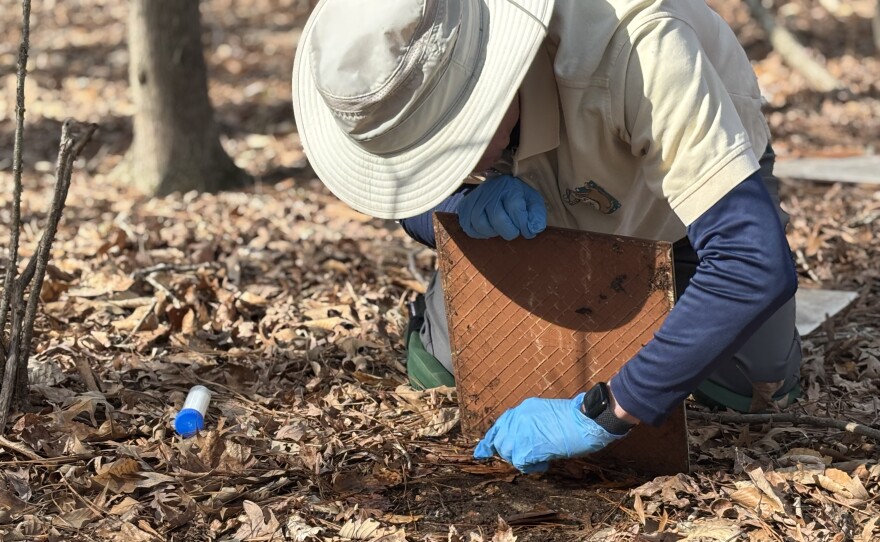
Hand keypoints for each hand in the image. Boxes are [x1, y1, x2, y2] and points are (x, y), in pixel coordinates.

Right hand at [458, 175, 546, 239]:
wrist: (497, 186)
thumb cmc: (517, 196)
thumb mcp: (532, 200)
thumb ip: (537, 214)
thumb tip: (534, 229)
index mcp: (508, 186)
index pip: (515, 208)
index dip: (523, 224)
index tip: (528, 230)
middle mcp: (489, 191)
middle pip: (497, 219)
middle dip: (509, 231)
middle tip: (514, 230)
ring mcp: (474, 199)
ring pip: (481, 225)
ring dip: (494, 232)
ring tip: (500, 227)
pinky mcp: (464, 208)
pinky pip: (470, 228)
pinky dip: (481, 233)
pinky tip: (489, 227)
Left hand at [473, 393, 626, 472]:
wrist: (584, 420)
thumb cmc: (572, 418)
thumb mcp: (543, 413)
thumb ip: (528, 423)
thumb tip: (520, 439)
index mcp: (521, 409)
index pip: (498, 426)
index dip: (490, 441)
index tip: (481, 453)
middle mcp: (516, 419)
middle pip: (501, 442)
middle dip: (510, 452)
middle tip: (528, 455)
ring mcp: (520, 433)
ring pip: (508, 453)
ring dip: (522, 459)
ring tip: (539, 457)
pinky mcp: (527, 447)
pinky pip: (520, 463)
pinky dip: (532, 466)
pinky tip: (545, 462)